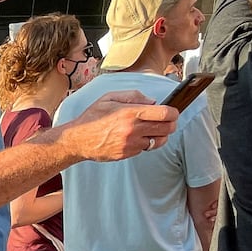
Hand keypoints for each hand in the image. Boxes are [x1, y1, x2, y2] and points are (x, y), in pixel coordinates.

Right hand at [61, 91, 177, 160]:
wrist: (77, 140)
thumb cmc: (92, 117)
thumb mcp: (109, 98)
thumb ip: (134, 96)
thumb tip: (153, 102)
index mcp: (130, 112)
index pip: (165, 113)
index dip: (173, 112)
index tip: (172, 112)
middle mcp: (133, 129)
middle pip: (167, 128)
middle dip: (170, 124)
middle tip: (165, 121)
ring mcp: (131, 143)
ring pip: (159, 141)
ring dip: (160, 135)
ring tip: (151, 130)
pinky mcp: (128, 154)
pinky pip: (145, 148)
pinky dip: (144, 143)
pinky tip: (135, 137)